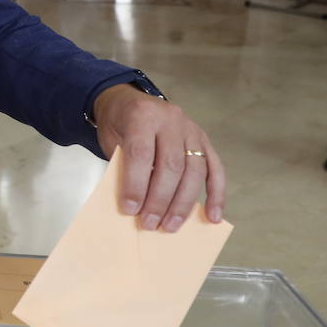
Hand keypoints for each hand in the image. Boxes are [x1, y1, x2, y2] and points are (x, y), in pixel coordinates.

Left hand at [92, 84, 225, 230]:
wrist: (127, 100)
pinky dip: (216, 194)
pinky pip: (215, 168)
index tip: (130, 210)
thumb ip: (122, 165)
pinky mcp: (204, 139)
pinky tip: (212, 216)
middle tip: (150, 224)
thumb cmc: (117, 124)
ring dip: (183, 203)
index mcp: (143, 115)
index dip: (136, 185)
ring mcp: (191, 129)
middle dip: (160, 199)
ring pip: (194, 170)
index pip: (142, 154)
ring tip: (170, 226)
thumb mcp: (110, 139)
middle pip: (171, 165)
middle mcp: (171, 120)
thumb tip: (135, 205)